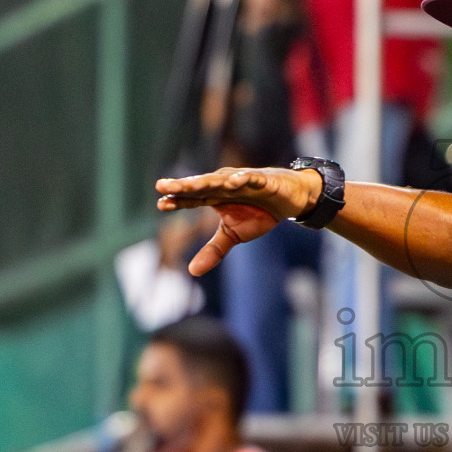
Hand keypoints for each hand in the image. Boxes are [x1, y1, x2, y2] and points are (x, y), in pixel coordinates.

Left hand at [155, 168, 321, 274]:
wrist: (290, 200)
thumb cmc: (258, 213)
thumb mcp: (233, 235)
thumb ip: (213, 251)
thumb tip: (192, 272)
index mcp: (216, 198)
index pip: (193, 199)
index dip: (177, 201)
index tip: (161, 204)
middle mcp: (225, 187)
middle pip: (201, 186)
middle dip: (183, 186)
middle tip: (163, 186)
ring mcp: (242, 182)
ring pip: (221, 180)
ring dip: (205, 181)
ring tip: (189, 184)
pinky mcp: (263, 180)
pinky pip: (251, 179)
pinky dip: (242, 179)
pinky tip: (232, 182)